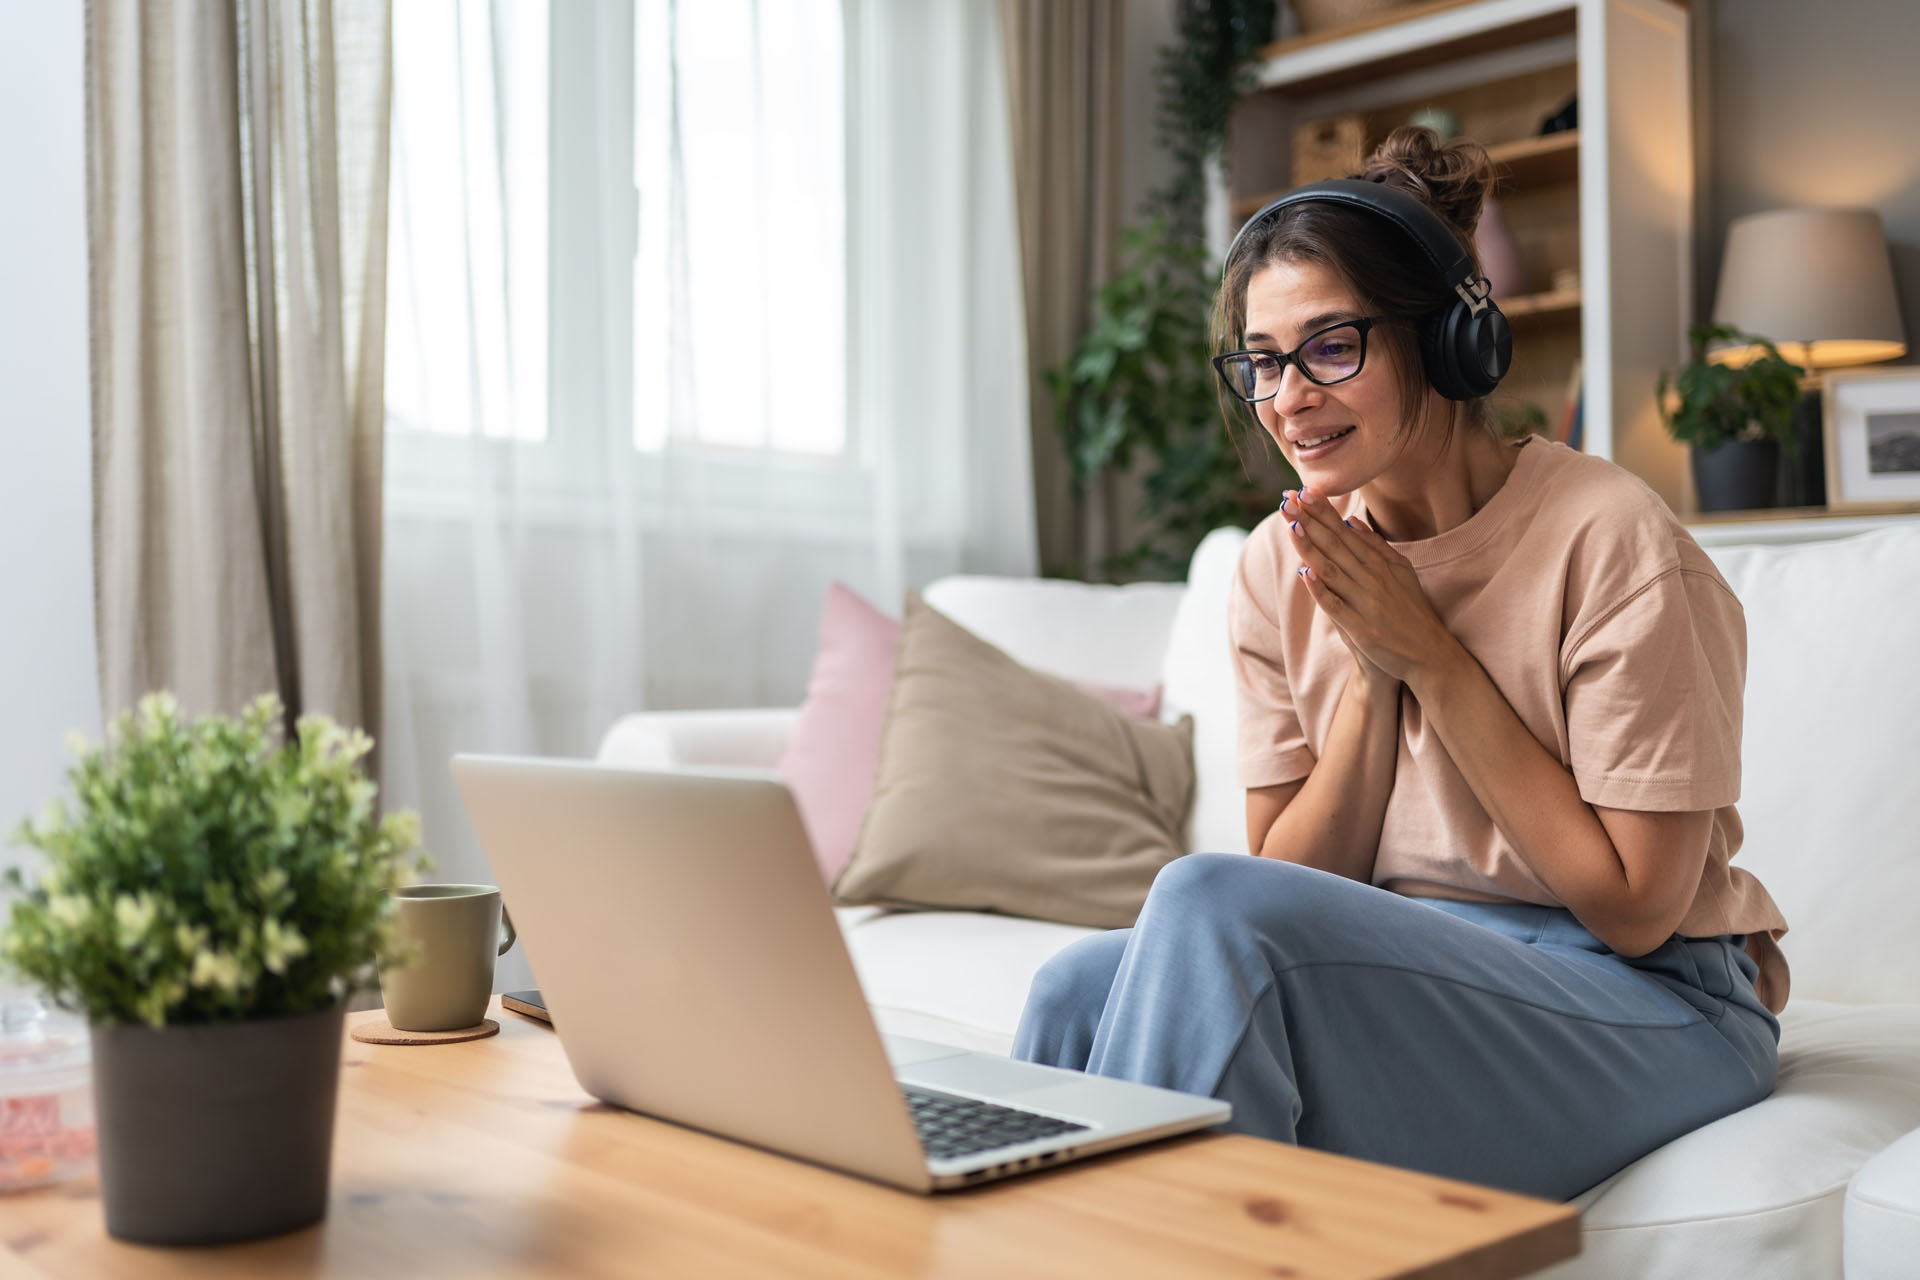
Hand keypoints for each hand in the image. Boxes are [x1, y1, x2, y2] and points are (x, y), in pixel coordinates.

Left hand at [1281, 488, 1458, 689]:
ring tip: (1291, 526)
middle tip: (1287, 499)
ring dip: (1310, 547)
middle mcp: (1373, 578)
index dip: (1323, 511)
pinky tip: (1304, 573)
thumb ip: (1376, 547)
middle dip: (1309, 521)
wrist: (1429, 654)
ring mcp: (1367, 602)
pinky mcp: (1362, 628)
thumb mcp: (1401, 572)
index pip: (1344, 532)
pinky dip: (1320, 590)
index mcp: (1380, 563)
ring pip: (1333, 570)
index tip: (1303, 490)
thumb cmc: (1411, 611)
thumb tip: (1351, 521)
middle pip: (1335, 545)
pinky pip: (1336, 606)